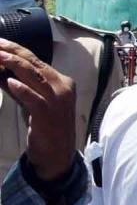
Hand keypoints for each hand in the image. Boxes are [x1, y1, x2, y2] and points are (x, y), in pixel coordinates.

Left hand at [0, 40, 76, 180]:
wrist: (57, 155)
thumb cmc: (45, 128)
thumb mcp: (32, 103)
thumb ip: (19, 87)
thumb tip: (1, 73)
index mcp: (61, 82)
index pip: (36, 60)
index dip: (16, 49)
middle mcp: (62, 87)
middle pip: (34, 63)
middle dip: (12, 51)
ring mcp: (57, 100)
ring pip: (34, 76)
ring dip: (14, 64)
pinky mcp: (48, 114)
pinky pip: (34, 98)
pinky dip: (22, 89)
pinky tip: (9, 81)